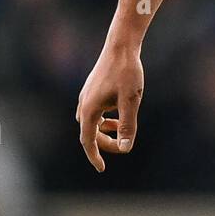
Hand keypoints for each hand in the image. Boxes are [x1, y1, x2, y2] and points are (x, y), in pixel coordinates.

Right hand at [75, 44, 143, 171]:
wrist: (121, 46)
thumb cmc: (127, 72)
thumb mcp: (131, 101)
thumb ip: (128, 125)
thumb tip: (125, 148)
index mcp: (90, 110)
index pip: (88, 141)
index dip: (94, 157)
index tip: (102, 169)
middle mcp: (84, 104)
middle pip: (89, 134)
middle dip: (104, 143)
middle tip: (123, 145)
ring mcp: (86, 96)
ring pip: (91, 122)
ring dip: (104, 131)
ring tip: (122, 126)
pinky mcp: (91, 89)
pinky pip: (94, 112)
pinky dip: (104, 119)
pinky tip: (118, 113)